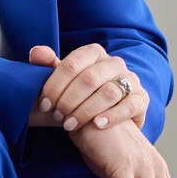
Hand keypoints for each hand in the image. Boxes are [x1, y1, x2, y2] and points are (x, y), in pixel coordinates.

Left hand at [29, 44, 148, 131]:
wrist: (108, 121)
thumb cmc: (80, 97)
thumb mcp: (64, 82)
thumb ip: (49, 66)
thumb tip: (35, 52)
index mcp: (94, 53)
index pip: (72, 64)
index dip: (55, 85)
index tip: (44, 103)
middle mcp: (114, 63)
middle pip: (89, 79)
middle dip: (69, 99)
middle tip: (57, 116)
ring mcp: (130, 79)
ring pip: (108, 92)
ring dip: (86, 110)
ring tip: (70, 125)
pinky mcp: (141, 98)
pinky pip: (129, 105)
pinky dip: (112, 116)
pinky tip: (97, 125)